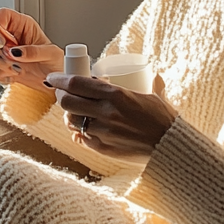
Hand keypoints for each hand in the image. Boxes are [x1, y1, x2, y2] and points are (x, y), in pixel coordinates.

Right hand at [0, 8, 63, 92]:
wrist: (52, 80)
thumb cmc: (54, 62)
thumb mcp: (50, 53)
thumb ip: (33, 51)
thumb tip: (15, 52)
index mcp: (20, 24)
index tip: (1, 42)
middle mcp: (7, 35)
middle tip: (10, 56)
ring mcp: (0, 50)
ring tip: (16, 67)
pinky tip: (11, 73)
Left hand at [45, 72, 176, 159]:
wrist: (170, 148)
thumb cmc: (164, 120)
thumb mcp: (155, 95)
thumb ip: (150, 83)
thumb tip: (154, 75)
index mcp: (115, 94)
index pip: (76, 83)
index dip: (60, 79)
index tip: (53, 77)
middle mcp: (105, 112)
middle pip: (67, 101)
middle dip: (59, 95)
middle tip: (61, 92)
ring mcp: (102, 132)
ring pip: (71, 120)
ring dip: (68, 114)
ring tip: (72, 111)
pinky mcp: (103, 148)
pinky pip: (81, 138)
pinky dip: (78, 132)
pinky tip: (82, 128)